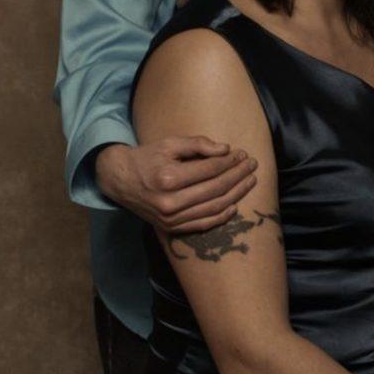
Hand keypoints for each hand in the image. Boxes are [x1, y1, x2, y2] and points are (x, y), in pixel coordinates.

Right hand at [95, 137, 257, 232]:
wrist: (121, 181)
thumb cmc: (147, 158)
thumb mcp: (169, 144)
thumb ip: (197, 144)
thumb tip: (225, 149)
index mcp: (168, 178)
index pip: (209, 170)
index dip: (229, 162)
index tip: (241, 154)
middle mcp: (170, 202)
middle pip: (215, 189)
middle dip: (237, 176)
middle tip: (251, 165)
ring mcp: (171, 219)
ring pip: (213, 208)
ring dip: (236, 194)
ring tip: (250, 181)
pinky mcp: (172, 228)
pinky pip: (203, 224)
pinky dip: (221, 215)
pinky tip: (235, 204)